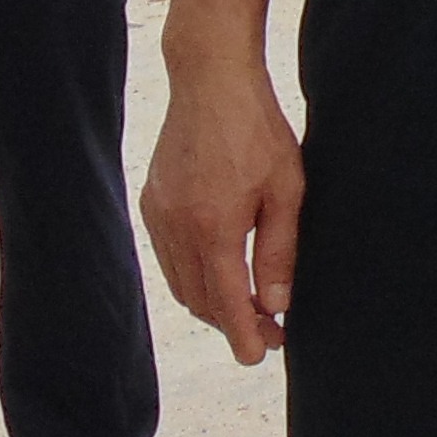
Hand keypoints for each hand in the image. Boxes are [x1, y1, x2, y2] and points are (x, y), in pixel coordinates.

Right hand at [142, 52, 305, 366]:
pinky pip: (168, 257)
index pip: (228, 302)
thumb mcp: (286, 188)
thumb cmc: (256, 128)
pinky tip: (218, 269)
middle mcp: (178, 227)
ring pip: (181, 283)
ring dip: (212, 301)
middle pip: (202, 300)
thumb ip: (280, 250)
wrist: (210, 79)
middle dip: (233, 322)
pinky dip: (192, 275)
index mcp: (214, 227)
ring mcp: (158, 215)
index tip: (259, 357)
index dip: (244, 336)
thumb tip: (277, 303)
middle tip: (270, 329)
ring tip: (248, 304)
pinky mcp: (150, 202)